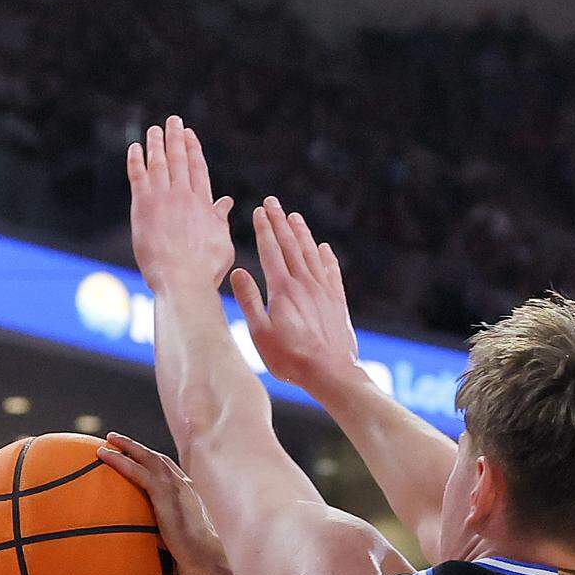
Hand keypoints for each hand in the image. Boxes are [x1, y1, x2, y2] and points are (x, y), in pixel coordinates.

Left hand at [99, 434, 226, 574]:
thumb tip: (149, 543)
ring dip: (126, 447)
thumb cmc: (196, 558)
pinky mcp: (166, 494)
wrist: (207, 558)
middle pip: (156, 458)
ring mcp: (176, 487)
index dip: (150, 459)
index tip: (136, 454)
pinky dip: (121, 462)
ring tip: (107, 441)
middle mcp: (183, 485)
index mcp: (188, 493)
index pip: (167, 469)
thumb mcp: (178, 541)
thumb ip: (164, 535)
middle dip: (135, 447)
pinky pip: (138, 472)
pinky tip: (105, 456)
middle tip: (115, 440)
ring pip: (147, 458)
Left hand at [128, 116, 233, 293]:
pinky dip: (136, 160)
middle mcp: (184, 195)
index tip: (190, 135)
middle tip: (173, 121)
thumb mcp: (222, 243)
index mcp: (203, 204)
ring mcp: (162, 198)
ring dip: (156, 143)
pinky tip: (135, 148)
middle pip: (178, 159)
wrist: (182, 279)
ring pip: (158, 163)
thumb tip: (227, 201)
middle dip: (176, 138)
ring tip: (154, 129)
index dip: (193, 150)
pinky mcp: (142, 206)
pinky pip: (138, 176)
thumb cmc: (205, 269)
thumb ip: (221, 219)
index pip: (198, 169)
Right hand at [230, 198, 359, 395]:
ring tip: (294, 216)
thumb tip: (238, 272)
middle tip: (273, 202)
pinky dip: (326, 257)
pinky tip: (323, 248)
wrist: (330, 372)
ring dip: (302, 233)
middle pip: (290, 245)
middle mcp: (304, 283)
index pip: (271, 250)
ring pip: (311, 254)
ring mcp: (323, 291)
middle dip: (280, 221)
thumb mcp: (260, 333)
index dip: (264, 229)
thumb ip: (249, 300)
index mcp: (282, 289)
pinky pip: (331, 272)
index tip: (259, 211)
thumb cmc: (290, 358)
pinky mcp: (337, 302)